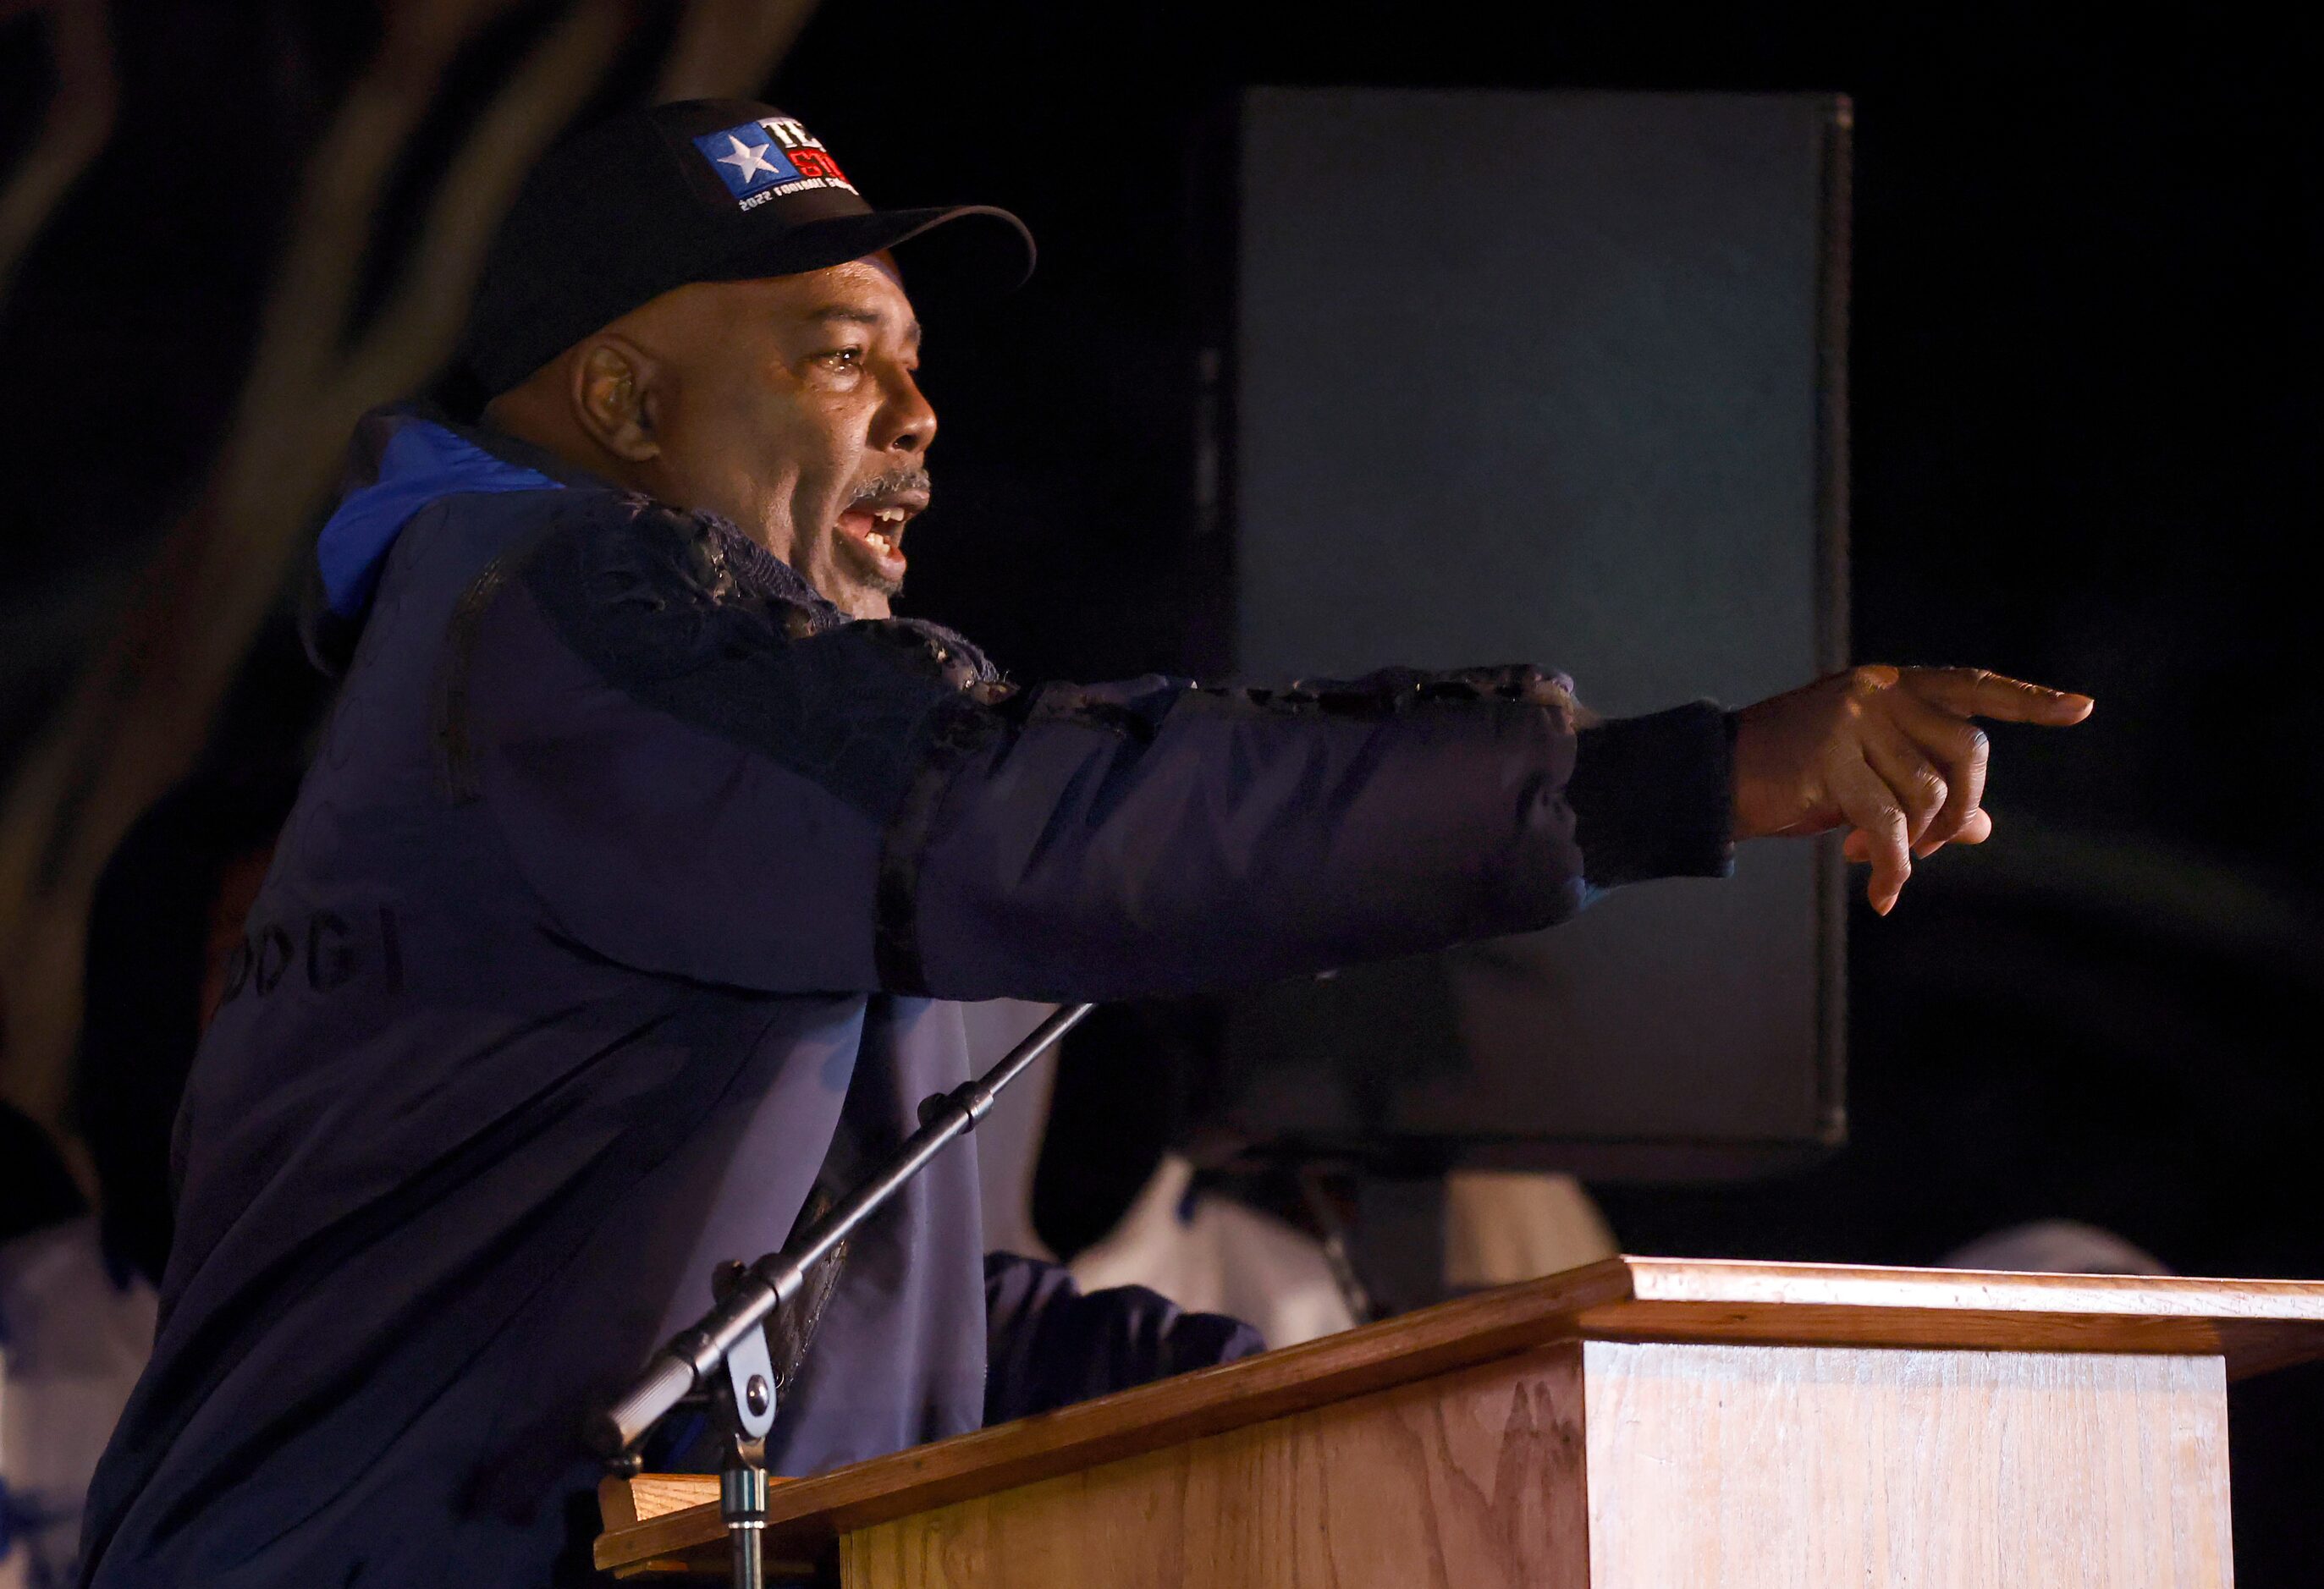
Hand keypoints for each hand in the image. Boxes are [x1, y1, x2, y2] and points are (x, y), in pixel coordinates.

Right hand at [1732, 666, 2093, 914]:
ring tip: (1877, 863)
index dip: (2028, 700)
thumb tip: (1983, 828)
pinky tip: (1883, 892)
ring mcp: (1853, 719)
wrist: (1712, 778)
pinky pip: (1887, 824)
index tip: (2083, 710)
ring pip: (1928, 793)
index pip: (1974, 687)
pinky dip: (1893, 867)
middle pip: (1967, 751)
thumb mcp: (1864, 779)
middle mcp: (1879, 690)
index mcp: (1892, 685)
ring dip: (1915, 845)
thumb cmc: (1791, 777)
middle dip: (1958, 810)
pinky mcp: (1829, 757)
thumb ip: (1922, 792)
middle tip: (1927, 849)